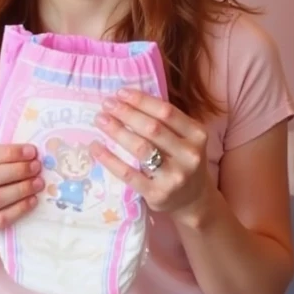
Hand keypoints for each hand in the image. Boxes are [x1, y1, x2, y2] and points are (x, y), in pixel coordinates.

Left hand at [91, 88, 212, 223]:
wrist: (193, 200)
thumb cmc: (182, 160)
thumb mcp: (186, 138)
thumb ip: (166, 121)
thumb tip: (127, 98)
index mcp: (197, 135)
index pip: (167, 112)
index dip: (142, 100)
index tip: (121, 93)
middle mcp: (189, 155)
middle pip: (153, 128)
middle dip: (126, 113)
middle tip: (107, 104)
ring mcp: (174, 176)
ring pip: (141, 148)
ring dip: (117, 131)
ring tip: (100, 120)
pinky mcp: (157, 194)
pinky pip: (128, 174)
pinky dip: (109, 159)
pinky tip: (95, 147)